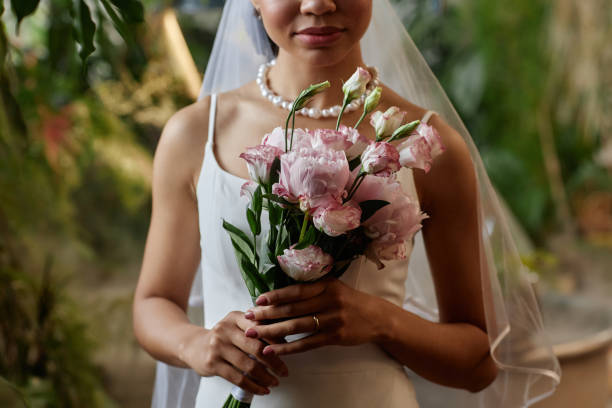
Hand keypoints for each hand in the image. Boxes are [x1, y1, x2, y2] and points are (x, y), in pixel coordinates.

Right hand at [183, 311, 288, 395]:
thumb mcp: (237, 325)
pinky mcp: (212, 363)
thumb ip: (256, 327)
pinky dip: (253, 386)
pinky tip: (262, 390)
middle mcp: (225, 329)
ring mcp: (217, 346)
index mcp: (235, 317)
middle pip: (256, 347)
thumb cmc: (223, 337)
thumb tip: (283, 339)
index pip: (260, 327)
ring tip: (275, 382)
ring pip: (248, 365)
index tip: (287, 350)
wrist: (194, 346)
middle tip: (284, 371)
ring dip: (265, 376)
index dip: (276, 339)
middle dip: (274, 361)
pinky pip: (237, 378)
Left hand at [243, 279, 387, 355]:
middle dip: (267, 313)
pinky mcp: (335, 337)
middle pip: (292, 308)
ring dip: (272, 330)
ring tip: (254, 334)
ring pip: (296, 326)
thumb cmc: (350, 301)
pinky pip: (306, 343)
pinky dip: (287, 347)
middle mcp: (329, 300)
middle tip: (248, 317)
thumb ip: (312, 289)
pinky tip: (272, 349)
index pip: (295, 290)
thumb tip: (280, 294)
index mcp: (326, 285)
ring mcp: (332, 320)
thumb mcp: (334, 287)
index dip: (275, 296)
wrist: (377, 318)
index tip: (257, 300)